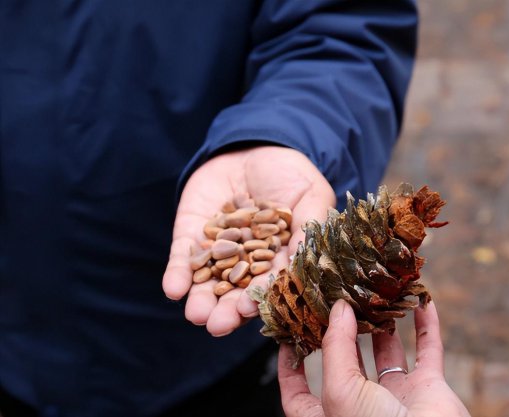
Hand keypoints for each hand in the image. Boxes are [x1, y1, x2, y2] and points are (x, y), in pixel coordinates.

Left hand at [162, 146, 335, 335]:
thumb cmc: (292, 174)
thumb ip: (308, 229)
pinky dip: (177, 274)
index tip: (253, 312)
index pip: (268, 286)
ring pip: (207, 282)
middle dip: (226, 311)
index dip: (260, 299)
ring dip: (200, 300)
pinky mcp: (192, 235)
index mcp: (277, 260)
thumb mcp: (310, 197)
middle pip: (235, 292)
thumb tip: (306, 263)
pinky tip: (174, 289)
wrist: (255, 145)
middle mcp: (245, 262)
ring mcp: (217, 249)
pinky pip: (182, 258)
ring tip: (196, 314)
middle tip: (218, 325)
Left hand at [278, 300, 471, 416]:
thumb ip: (336, 347)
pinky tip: (423, 303)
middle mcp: (361, 406)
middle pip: (347, 362)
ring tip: (377, 296)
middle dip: (344, 331)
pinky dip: (428, 327)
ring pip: (388, 353)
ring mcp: (397, 398)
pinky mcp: (429, 390)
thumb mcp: (340, 389)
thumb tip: (339, 309)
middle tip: (340, 300)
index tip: (288, 336)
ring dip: (385, 325)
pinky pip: (429, 352)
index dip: (290, 367)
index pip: (299, 393)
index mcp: (331, 415)